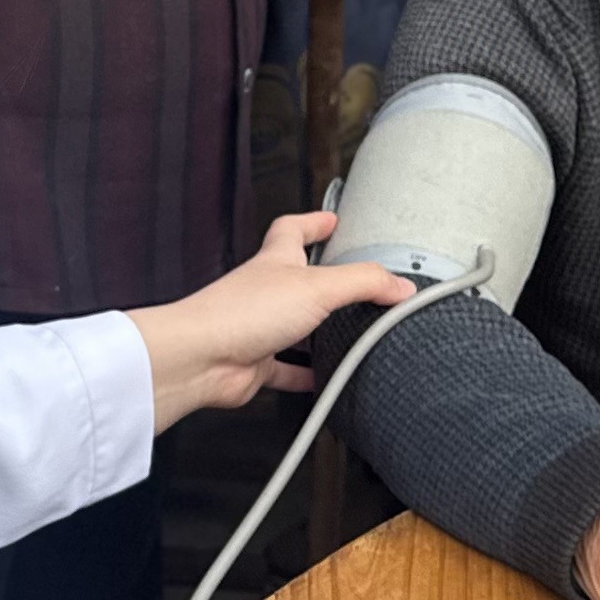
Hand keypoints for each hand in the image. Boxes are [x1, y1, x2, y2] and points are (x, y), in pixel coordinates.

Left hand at [132, 209, 410, 428]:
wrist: (200, 357)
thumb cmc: (242, 312)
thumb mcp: (317, 287)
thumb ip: (363, 283)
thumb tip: (400, 284)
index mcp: (276, 261)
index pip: (293, 228)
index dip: (314, 221)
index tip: (332, 219)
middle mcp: (266, 291)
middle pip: (296, 278)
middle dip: (322, 278)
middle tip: (350, 280)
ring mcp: (259, 328)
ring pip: (294, 327)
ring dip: (319, 332)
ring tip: (349, 335)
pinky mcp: (256, 364)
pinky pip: (286, 370)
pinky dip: (306, 376)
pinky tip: (325, 381)